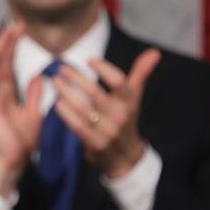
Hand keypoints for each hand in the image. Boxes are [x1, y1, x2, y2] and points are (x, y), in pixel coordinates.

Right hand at [0, 23, 42, 196]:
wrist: (12, 161)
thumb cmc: (20, 142)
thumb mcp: (32, 114)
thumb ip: (32, 95)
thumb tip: (37, 78)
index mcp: (5, 94)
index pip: (8, 65)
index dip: (14, 47)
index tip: (23, 30)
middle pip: (1, 61)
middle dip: (8, 41)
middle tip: (18, 23)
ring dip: (1, 46)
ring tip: (9, 29)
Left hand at [52, 48, 160, 178]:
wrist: (125, 157)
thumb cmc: (125, 120)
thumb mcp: (133, 98)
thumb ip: (140, 74)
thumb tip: (154, 52)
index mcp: (129, 102)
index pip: (119, 82)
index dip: (104, 69)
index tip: (89, 60)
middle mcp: (120, 116)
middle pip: (95, 93)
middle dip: (76, 78)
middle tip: (62, 68)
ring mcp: (107, 131)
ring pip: (83, 108)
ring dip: (66, 93)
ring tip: (55, 81)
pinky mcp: (95, 143)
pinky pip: (78, 126)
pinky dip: (67, 114)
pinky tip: (57, 103)